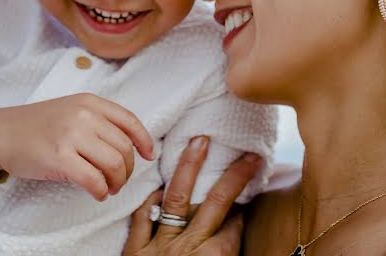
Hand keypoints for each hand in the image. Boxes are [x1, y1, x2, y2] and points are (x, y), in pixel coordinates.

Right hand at [0, 93, 153, 200]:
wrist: (0, 133)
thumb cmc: (35, 126)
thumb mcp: (70, 109)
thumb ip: (96, 120)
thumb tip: (127, 146)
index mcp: (89, 102)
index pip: (129, 121)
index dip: (144, 140)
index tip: (148, 155)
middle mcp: (84, 115)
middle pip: (124, 147)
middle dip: (127, 169)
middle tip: (118, 180)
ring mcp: (72, 135)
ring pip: (114, 164)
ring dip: (116, 182)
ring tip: (108, 188)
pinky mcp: (60, 157)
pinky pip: (94, 180)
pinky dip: (100, 191)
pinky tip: (96, 193)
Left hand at [122, 136, 261, 255]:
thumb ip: (226, 253)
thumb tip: (238, 228)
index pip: (234, 227)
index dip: (244, 211)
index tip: (250, 195)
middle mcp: (187, 248)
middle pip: (215, 203)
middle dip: (234, 177)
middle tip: (250, 156)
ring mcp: (159, 246)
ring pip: (177, 198)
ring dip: (190, 167)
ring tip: (200, 141)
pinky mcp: (135, 251)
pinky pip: (143, 217)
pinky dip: (151, 200)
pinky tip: (159, 186)